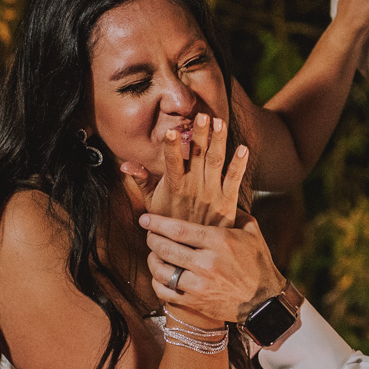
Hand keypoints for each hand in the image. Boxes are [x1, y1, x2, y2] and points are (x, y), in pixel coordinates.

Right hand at [121, 114, 247, 227]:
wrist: (191, 253)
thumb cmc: (169, 224)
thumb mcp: (152, 204)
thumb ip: (142, 181)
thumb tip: (126, 164)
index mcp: (175, 187)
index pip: (172, 164)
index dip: (171, 148)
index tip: (170, 132)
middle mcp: (194, 188)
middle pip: (197, 156)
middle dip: (200, 135)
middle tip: (202, 115)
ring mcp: (212, 193)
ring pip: (216, 162)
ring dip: (219, 142)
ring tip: (219, 122)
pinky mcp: (228, 200)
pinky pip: (234, 179)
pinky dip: (239, 164)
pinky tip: (243, 148)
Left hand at [142, 213, 285, 324]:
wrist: (264, 302)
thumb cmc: (258, 263)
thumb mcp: (252, 232)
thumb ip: (234, 213)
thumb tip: (219, 197)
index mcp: (219, 241)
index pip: (178, 229)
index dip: (157, 223)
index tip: (145, 218)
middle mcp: (207, 263)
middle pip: (166, 248)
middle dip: (151, 239)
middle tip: (148, 234)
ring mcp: (199, 285)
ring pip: (161, 271)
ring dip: (152, 260)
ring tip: (153, 254)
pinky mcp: (195, 303)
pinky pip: (165, 292)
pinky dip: (157, 282)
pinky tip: (160, 275)